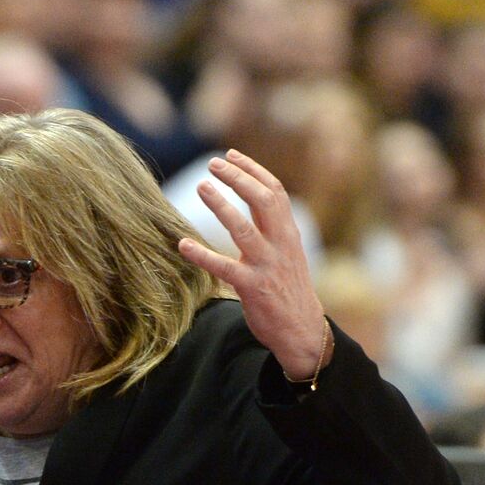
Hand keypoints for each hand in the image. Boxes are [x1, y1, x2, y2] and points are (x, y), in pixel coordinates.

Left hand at [177, 150, 330, 379]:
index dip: (252, 170)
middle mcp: (281, 244)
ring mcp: (267, 265)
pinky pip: (224, 267)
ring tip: (201, 187)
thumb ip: (272, 228)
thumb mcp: (287, 253)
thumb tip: (254, 201)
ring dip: (221, 205)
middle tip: (212, 164)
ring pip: (244, 228)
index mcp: (289, 233)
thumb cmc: (288, 289)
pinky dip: (201, 255)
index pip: (274, 192)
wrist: (302, 329)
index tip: (230, 155)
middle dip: (239, 178)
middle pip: (263, 200)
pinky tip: (182, 244)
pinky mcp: (253, 287)